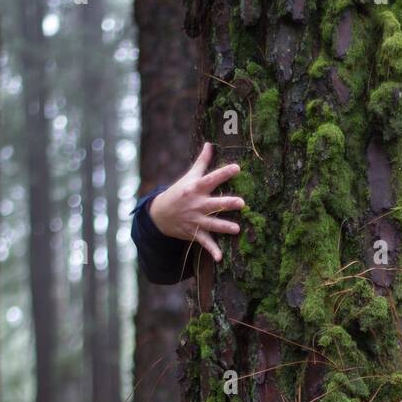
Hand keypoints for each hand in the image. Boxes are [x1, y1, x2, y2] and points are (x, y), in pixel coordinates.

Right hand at [149, 142, 244, 262]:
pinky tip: (220, 258)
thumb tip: (210, 143)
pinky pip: (205, 243)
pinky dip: (212, 251)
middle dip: (227, 203)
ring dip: (224, 227)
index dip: (224, 173)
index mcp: (196, 188)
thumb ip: (202, 162)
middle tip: (241, 202)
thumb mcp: (189, 177)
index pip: (211, 178)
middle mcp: (196, 204)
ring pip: (212, 224)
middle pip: (214, 203)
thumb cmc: (179, 192)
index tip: (237, 168)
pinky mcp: (194, 232)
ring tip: (237, 229)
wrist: (160, 214)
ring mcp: (195, 219)